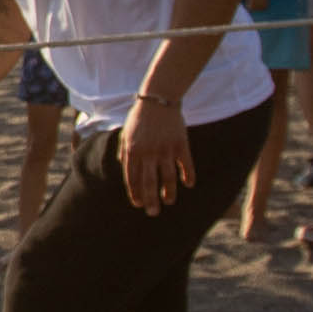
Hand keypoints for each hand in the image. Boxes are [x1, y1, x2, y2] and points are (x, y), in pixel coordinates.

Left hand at [118, 96, 193, 213]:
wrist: (158, 99)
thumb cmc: (139, 117)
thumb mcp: (125, 133)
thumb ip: (124, 151)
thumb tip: (123, 168)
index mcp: (132, 150)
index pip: (132, 178)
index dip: (135, 193)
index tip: (137, 204)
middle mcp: (148, 152)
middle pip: (149, 182)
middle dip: (150, 200)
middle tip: (153, 213)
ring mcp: (165, 149)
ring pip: (168, 177)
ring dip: (169, 192)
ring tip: (169, 202)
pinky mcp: (181, 144)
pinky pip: (186, 164)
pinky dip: (188, 175)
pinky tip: (188, 184)